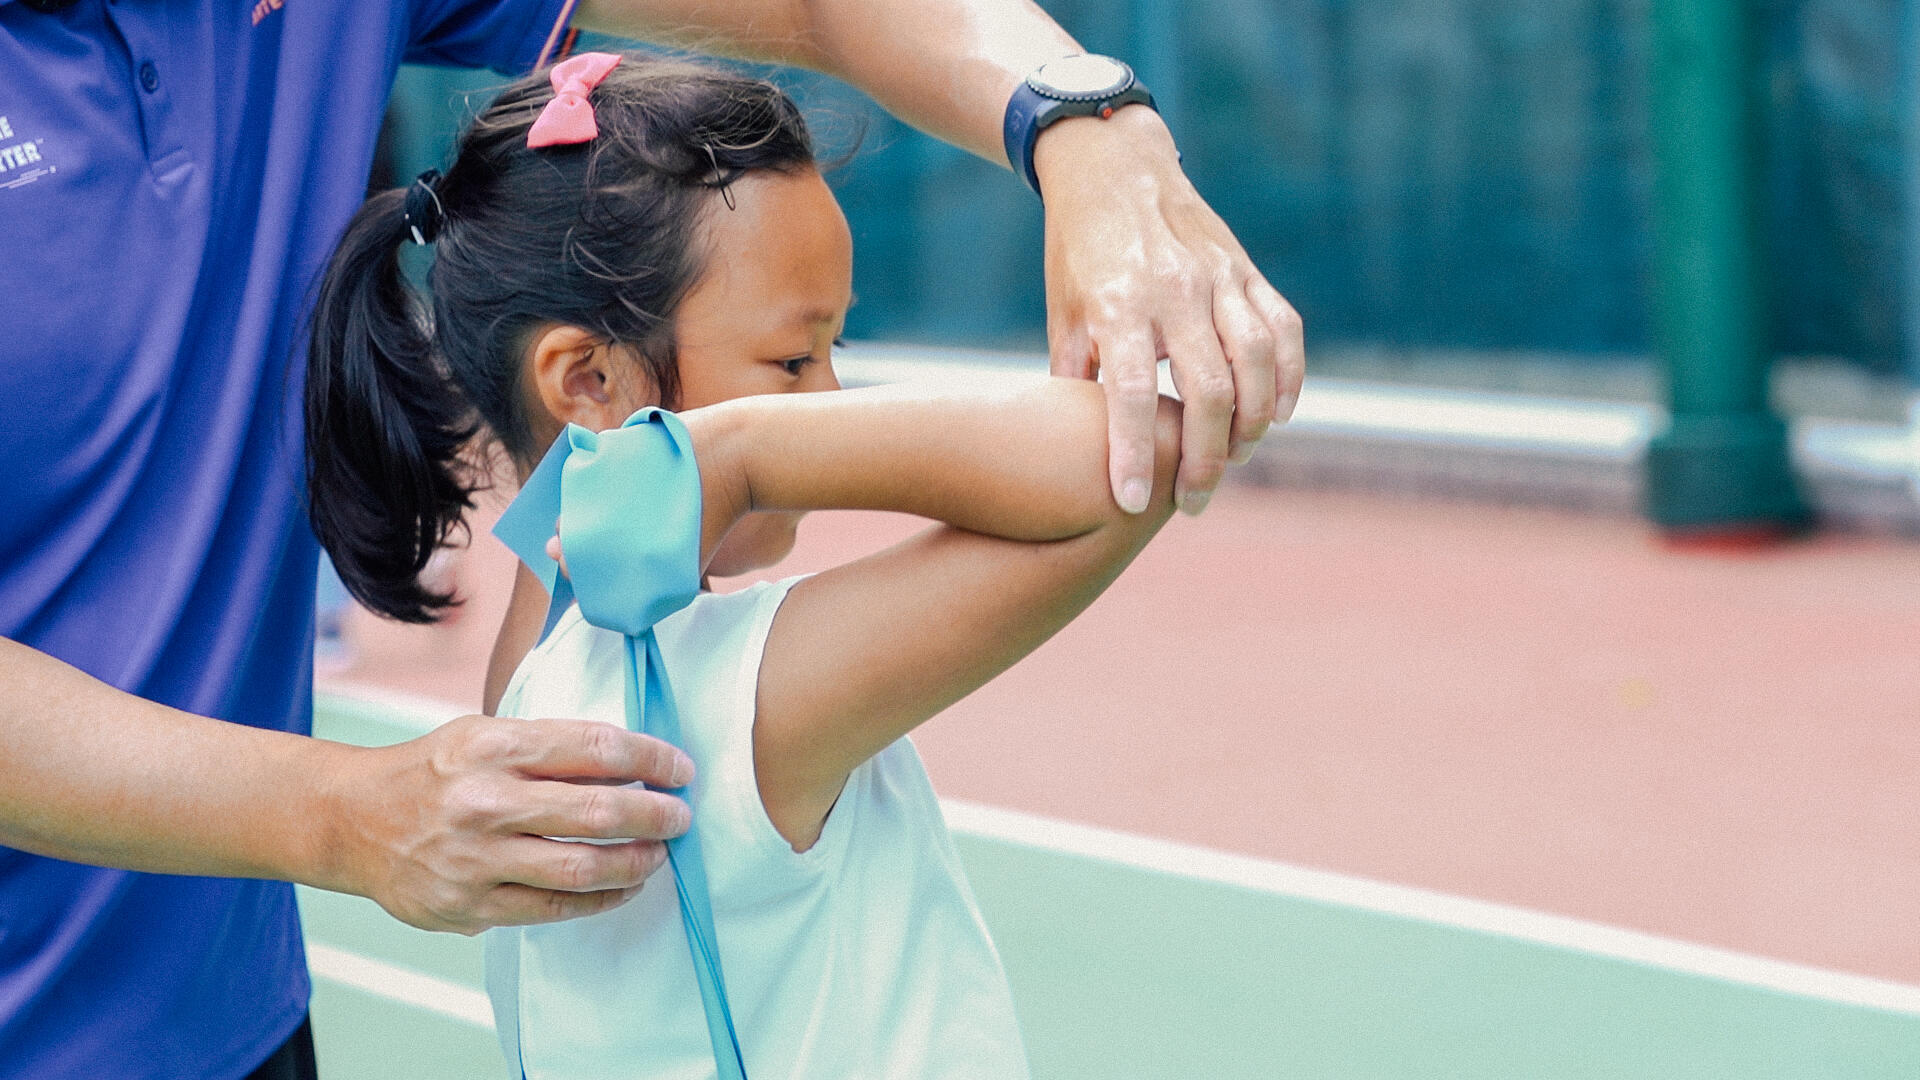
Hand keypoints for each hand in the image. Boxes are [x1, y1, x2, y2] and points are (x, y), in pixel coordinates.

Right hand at [316, 713, 693, 934]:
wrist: (352, 820)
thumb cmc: (433, 771)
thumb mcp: (484, 734)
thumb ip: (550, 745)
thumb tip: (632, 762)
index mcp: (493, 746)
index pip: (595, 747)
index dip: (650, 758)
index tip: (680, 769)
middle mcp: (484, 801)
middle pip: (598, 810)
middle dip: (655, 815)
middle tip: (682, 817)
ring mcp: (475, 858)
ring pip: (582, 866)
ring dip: (635, 862)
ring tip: (657, 854)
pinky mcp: (468, 905)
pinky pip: (553, 908)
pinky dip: (598, 898)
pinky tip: (620, 886)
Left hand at [1033, 106, 1304, 514]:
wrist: (1113, 167)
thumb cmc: (1077, 252)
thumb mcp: (1062, 314)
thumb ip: (1074, 380)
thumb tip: (1076, 452)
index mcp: (1118, 303)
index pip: (1131, 394)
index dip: (1133, 453)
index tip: (1131, 503)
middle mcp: (1175, 290)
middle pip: (1208, 392)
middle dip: (1204, 460)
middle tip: (1192, 502)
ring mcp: (1220, 277)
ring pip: (1256, 365)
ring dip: (1251, 427)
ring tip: (1233, 461)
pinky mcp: (1248, 271)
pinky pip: (1284, 331)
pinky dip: (1287, 380)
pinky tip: (1275, 417)